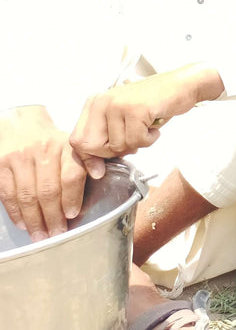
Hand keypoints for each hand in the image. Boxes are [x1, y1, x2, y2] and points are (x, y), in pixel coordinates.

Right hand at [0, 105, 87, 241]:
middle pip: (48, 190)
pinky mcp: (2, 166)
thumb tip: (99, 174)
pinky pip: (8, 194)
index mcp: (66, 146)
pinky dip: (16, 213)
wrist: (22, 126)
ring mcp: (20, 158)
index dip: (72, 197)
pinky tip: (24, 224)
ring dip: (35, 220)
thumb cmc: (54, 143)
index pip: (71, 174)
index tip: (73, 215)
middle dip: (53, 216)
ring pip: (27, 195)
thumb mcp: (73, 145)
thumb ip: (87, 159)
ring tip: (41, 236)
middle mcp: (43, 150)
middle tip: (57, 234)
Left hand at [69, 64, 222, 177]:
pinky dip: (150, 139)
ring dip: (137, 144)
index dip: (88, 157)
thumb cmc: (155, 104)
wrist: (183, 85)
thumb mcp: (123, 121)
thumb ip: (105, 142)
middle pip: (91, 146)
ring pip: (117, 146)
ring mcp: (118, 104)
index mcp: (95, 103)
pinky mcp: (135, 109)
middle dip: (113, 152)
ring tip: (147, 128)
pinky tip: (155, 126)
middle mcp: (102, 101)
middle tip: (132, 140)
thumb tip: (95, 172)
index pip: (77, 140)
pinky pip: (137, 141)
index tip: (101, 166)